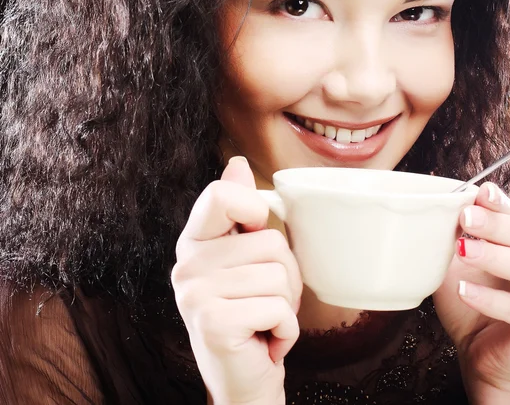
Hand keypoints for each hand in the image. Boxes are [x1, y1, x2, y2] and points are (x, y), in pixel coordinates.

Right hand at [171, 157, 302, 404]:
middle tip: (265, 301)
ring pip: (279, 275)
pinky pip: (279, 308)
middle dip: (285, 275)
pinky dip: (286, 331)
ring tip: (264, 320)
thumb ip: (238, 211)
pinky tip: (265, 341)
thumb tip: (237, 164)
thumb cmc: (250, 315)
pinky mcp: (214, 322)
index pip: (222, 194)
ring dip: (287, 305)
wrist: (243, 381)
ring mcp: (196, 294)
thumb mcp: (245, 260)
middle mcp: (186, 264)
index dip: (255, 210)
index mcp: (194, 242)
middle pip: (271, 241)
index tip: (255, 237)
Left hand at [433, 183, 509, 404]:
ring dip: (494, 255)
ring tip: (462, 249)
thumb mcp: (456, 263)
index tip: (479, 192)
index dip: (499, 203)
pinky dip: (490, 299)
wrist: (480, 352)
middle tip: (466, 216)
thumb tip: (438, 210)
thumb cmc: (470, 300)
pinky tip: (464, 291)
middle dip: (494, 223)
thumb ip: (454, 238)